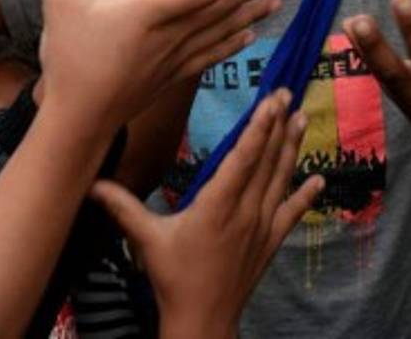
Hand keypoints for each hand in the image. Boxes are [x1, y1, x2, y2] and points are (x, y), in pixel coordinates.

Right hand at [17, 0, 281, 127]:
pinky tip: (250, 34)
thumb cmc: (68, 61)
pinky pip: (212, 56)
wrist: (78, 120)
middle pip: (221, 6)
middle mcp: (171, 35)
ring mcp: (175, 59)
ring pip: (222, 31)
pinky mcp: (173, 77)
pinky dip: (234, 42)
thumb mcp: (57, 7)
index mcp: (149, 12)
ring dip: (250, 11)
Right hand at [92, 90, 322, 338]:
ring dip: (292, 148)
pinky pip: (292, 213)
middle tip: (286, 94)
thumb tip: (90, 183)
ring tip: (302, 118)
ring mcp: (261, 227)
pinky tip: (319, 179)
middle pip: (266, 160)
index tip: (270, 102)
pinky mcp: (269, 242)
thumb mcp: (145, 239)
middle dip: (278, 125)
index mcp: (217, 205)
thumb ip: (121, 206)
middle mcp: (245, 212)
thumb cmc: (173, 278)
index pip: (243, 158)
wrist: (203, 321)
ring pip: (280, 179)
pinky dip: (306, 195)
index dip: (258, 128)